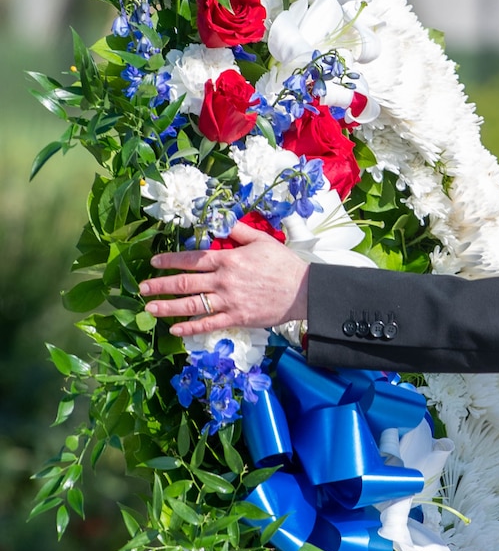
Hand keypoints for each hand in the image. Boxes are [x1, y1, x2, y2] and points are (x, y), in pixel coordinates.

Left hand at [140, 220, 309, 336]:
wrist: (304, 290)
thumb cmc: (284, 264)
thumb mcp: (262, 240)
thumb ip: (238, 231)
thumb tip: (220, 221)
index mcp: (228, 259)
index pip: (192, 259)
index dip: (170, 261)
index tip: (155, 263)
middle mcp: (224, 280)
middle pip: (185, 283)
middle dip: (161, 285)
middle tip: (142, 288)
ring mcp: (229, 301)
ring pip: (192, 305)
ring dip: (168, 307)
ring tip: (149, 308)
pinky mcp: (237, 318)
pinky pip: (209, 324)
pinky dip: (190, 327)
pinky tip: (175, 329)